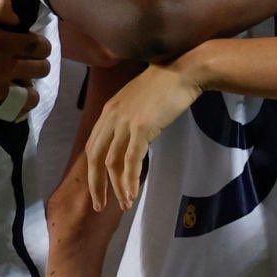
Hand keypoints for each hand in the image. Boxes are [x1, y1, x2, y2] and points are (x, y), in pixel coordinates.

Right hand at [0, 0, 50, 115]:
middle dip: (39, 63)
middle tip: (28, 60)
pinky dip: (17, 104)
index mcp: (2, 43)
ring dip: (31, 86)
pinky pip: (12, 111)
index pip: (39, 47)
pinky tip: (12, 96)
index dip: (41, 44)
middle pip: (40, 70)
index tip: (35, 44)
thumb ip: (0, 4)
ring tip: (22, 80)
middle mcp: (2, 69)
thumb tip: (20, 20)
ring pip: (31, 95)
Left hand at [83, 60, 202, 211]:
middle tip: (99, 206)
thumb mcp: (138, 103)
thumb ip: (128, 122)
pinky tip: (132, 194)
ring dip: (117, 187)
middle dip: (96, 184)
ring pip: (112, 163)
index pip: (93, 146)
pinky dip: (130, 180)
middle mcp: (111, 117)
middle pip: (95, 157)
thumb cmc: (165, 86)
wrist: (183, 71)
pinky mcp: (141, 128)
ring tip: (124, 204)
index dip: (93, 171)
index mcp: (108, 111)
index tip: (98, 188)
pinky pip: (131, 161)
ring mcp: (125, 122)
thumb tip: (129, 146)